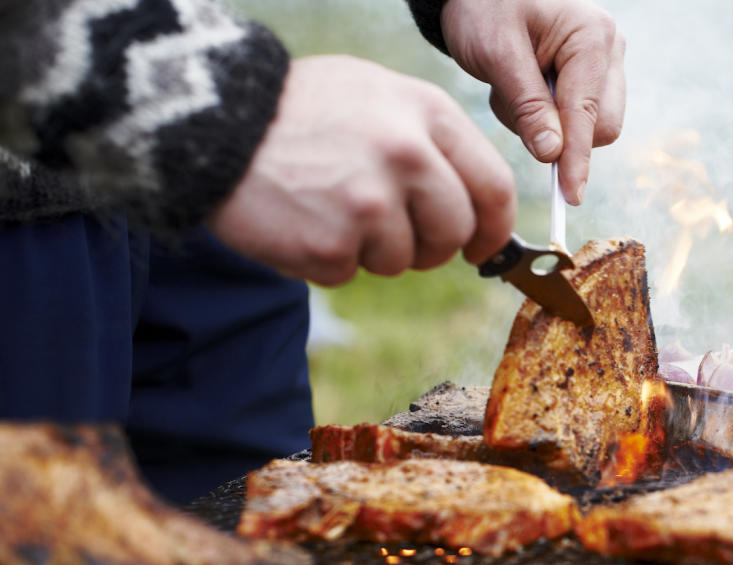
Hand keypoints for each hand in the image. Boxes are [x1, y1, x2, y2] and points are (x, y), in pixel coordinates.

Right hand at [207, 56, 516, 285]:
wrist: (209, 120)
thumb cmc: (300, 110)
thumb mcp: (377, 95)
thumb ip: (432, 143)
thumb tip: (476, 202)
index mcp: (427, 114)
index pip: (494, 187)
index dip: (495, 227)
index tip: (482, 244)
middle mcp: (407, 156)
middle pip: (454, 233)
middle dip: (432, 246)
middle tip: (392, 232)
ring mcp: (370, 203)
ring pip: (402, 260)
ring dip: (370, 249)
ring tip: (328, 206)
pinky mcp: (331, 244)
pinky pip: (349, 273)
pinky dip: (326, 259)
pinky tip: (301, 219)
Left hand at [440, 0, 624, 204]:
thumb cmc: (484, 7)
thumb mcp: (496, 54)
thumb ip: (527, 106)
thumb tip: (552, 155)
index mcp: (591, 37)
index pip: (588, 116)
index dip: (576, 159)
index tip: (571, 196)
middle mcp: (609, 49)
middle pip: (601, 127)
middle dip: (558, 134)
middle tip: (512, 105)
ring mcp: (605, 64)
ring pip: (591, 127)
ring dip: (548, 126)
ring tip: (514, 88)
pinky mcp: (593, 77)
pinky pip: (578, 119)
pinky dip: (547, 118)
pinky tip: (524, 89)